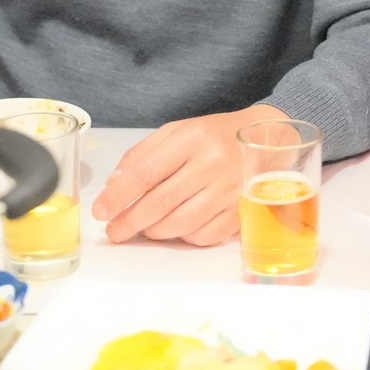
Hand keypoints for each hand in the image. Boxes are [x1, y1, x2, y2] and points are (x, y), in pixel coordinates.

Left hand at [90, 104, 286, 246]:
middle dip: (129, 222)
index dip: (119, 194)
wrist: (268, 142)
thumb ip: (143, 155)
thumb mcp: (177, 132)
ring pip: (179, 224)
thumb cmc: (215, 137)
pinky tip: (175, 228)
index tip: (100, 209)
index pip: (146, 171)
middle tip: (113, 231)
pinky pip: (202, 236)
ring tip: (141, 228)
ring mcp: (228, 191)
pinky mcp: (239, 213)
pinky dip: (182, 237)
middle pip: (160, 202)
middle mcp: (212, 164)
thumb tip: (114, 185)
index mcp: (192, 139)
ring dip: (152, 232)